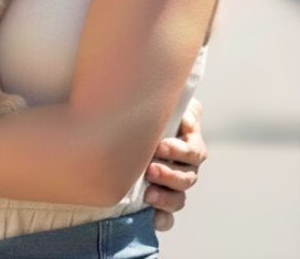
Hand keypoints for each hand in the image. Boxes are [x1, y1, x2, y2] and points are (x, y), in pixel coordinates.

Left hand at [144, 97, 206, 230]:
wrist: (128, 120)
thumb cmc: (145, 106)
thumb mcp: (160, 101)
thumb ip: (176, 105)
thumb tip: (186, 116)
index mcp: (186, 142)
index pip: (193, 152)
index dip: (179, 151)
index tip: (159, 146)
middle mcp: (184, 166)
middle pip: (187, 177)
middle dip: (169, 175)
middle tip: (149, 169)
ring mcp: (174, 184)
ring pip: (180, 198)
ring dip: (167, 197)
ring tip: (148, 194)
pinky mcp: (161, 200)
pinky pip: (167, 217)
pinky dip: (162, 219)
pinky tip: (153, 219)